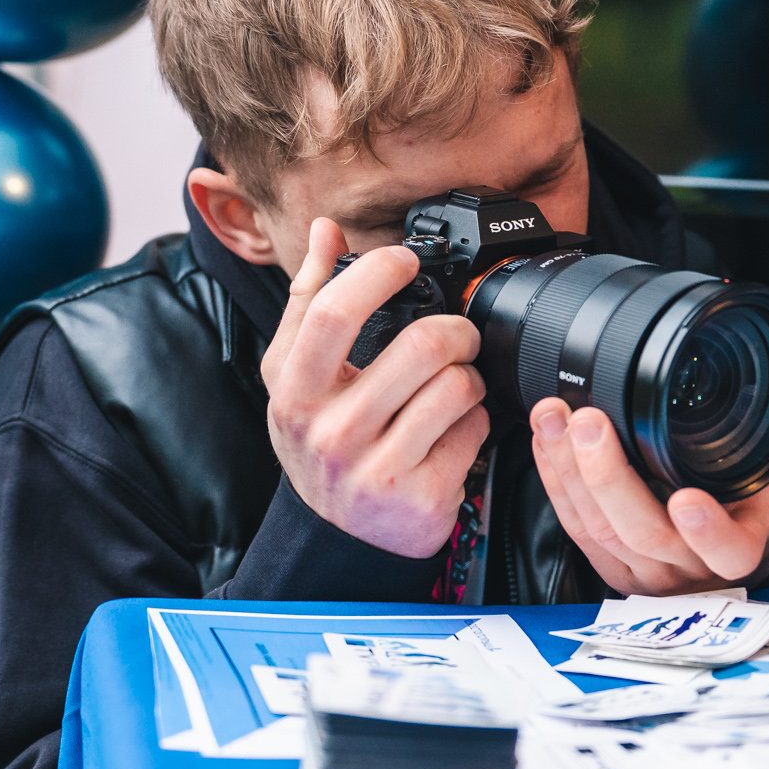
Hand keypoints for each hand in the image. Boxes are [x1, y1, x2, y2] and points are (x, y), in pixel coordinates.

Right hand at [262, 217, 489, 557]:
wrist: (338, 537)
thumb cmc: (322, 443)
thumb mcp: (295, 377)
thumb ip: (309, 300)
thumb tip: (325, 231)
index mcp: (293, 391)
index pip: (334, 311)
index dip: (379, 270)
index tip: (405, 259)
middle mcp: (329, 431)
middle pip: (422, 345)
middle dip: (456, 330)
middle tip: (457, 335)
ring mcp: (376, 467)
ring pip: (457, 385)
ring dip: (470, 376)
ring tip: (454, 385)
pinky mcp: (421, 495)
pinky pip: (474, 429)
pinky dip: (476, 420)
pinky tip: (454, 429)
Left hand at [527, 386, 768, 595]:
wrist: (723, 550)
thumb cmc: (752, 506)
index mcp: (742, 544)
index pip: (730, 552)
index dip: (708, 532)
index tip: (688, 498)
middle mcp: (690, 566)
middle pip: (644, 534)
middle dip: (608, 476)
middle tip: (591, 422)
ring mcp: (645, 570)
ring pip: (600, 531)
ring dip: (569, 471)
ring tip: (558, 416)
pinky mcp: (608, 564)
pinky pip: (575, 528)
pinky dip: (555, 480)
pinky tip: (548, 440)